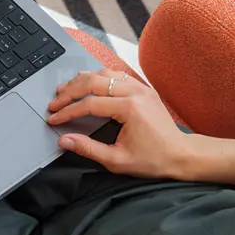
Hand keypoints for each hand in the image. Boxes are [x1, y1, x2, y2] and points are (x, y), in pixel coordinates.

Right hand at [46, 69, 193, 179]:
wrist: (181, 155)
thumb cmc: (153, 160)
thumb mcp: (117, 160)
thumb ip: (88, 148)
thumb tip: (64, 140)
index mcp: (129, 108)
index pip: (89, 104)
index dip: (67, 111)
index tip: (53, 118)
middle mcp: (135, 93)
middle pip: (93, 82)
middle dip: (69, 91)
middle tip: (54, 102)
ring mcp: (141, 88)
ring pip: (104, 74)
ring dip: (82, 80)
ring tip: (66, 90)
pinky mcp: (143, 89)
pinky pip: (116, 75)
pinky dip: (98, 78)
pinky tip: (88, 84)